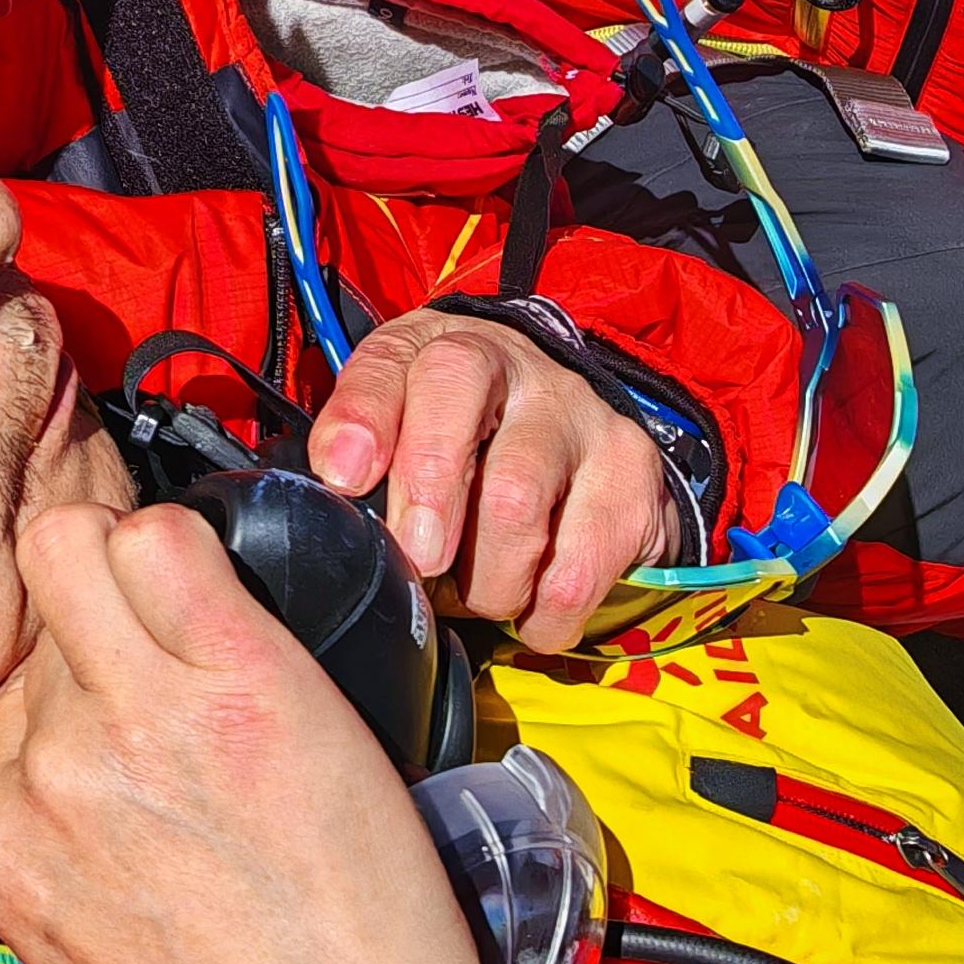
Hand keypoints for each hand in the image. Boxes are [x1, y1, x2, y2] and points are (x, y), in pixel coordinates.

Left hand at [0, 502, 536, 963]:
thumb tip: (158, 580)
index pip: (143, 525)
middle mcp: (129, 719)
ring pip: (25, 664)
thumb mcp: (333, 724)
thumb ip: (232, 633)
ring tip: (134, 770)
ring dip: (68, 692)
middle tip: (145, 665)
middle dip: (103, 602)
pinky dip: (33, 774)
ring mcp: (48, 790)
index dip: (161, 550)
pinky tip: (97, 826)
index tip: (173, 581)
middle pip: (59, 562)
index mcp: (239, 676)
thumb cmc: (365, 913)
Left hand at [309, 313, 679, 647]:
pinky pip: (577, 571)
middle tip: (420, 559)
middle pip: (461, 418)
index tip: (344, 476)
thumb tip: (333, 492)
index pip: (394, 364)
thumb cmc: (467, 433)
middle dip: (431, 499)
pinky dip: (541, 614)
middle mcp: (515, 367)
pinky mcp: (631, 472)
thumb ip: (363, 449)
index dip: (365, 419)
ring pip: (517, 503)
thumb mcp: (404, 421)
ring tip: (473, 591)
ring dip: (483, 579)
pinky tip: (528, 606)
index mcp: (439, 349)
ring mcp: (580, 416)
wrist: (573, 423)